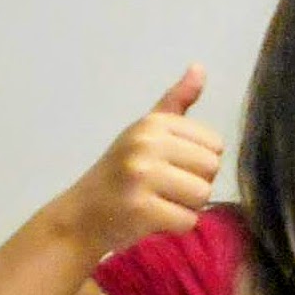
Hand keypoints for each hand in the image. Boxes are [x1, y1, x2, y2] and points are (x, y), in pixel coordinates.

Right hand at [61, 70, 219, 258]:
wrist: (80, 215)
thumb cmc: (119, 173)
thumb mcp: (144, 132)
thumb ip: (176, 103)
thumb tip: (200, 68)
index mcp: (152, 123)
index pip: (215, 145)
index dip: (198, 163)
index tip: (170, 167)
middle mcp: (146, 143)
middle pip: (212, 169)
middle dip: (195, 185)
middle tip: (164, 189)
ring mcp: (142, 176)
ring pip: (203, 195)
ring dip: (187, 207)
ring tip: (159, 203)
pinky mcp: (141, 209)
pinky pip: (188, 221)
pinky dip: (175, 226)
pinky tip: (152, 219)